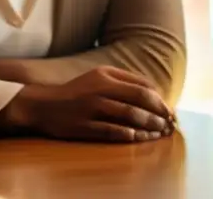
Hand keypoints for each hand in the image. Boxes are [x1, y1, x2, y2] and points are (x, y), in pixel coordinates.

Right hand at [0, 66, 174, 141]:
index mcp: (107, 75)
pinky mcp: (83, 126)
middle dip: (159, 112)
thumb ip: (124, 79)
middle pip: (139, 100)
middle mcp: (100, 89)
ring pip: (128, 115)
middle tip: (170, 123)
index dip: (159, 99)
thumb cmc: (77, 91)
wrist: (42, 105)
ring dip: (148, 124)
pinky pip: (111, 131)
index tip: (169, 110)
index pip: (142, 86)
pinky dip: (128, 134)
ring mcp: (91, 108)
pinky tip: (139, 137)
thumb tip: (153, 91)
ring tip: (160, 132)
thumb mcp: (99, 76)